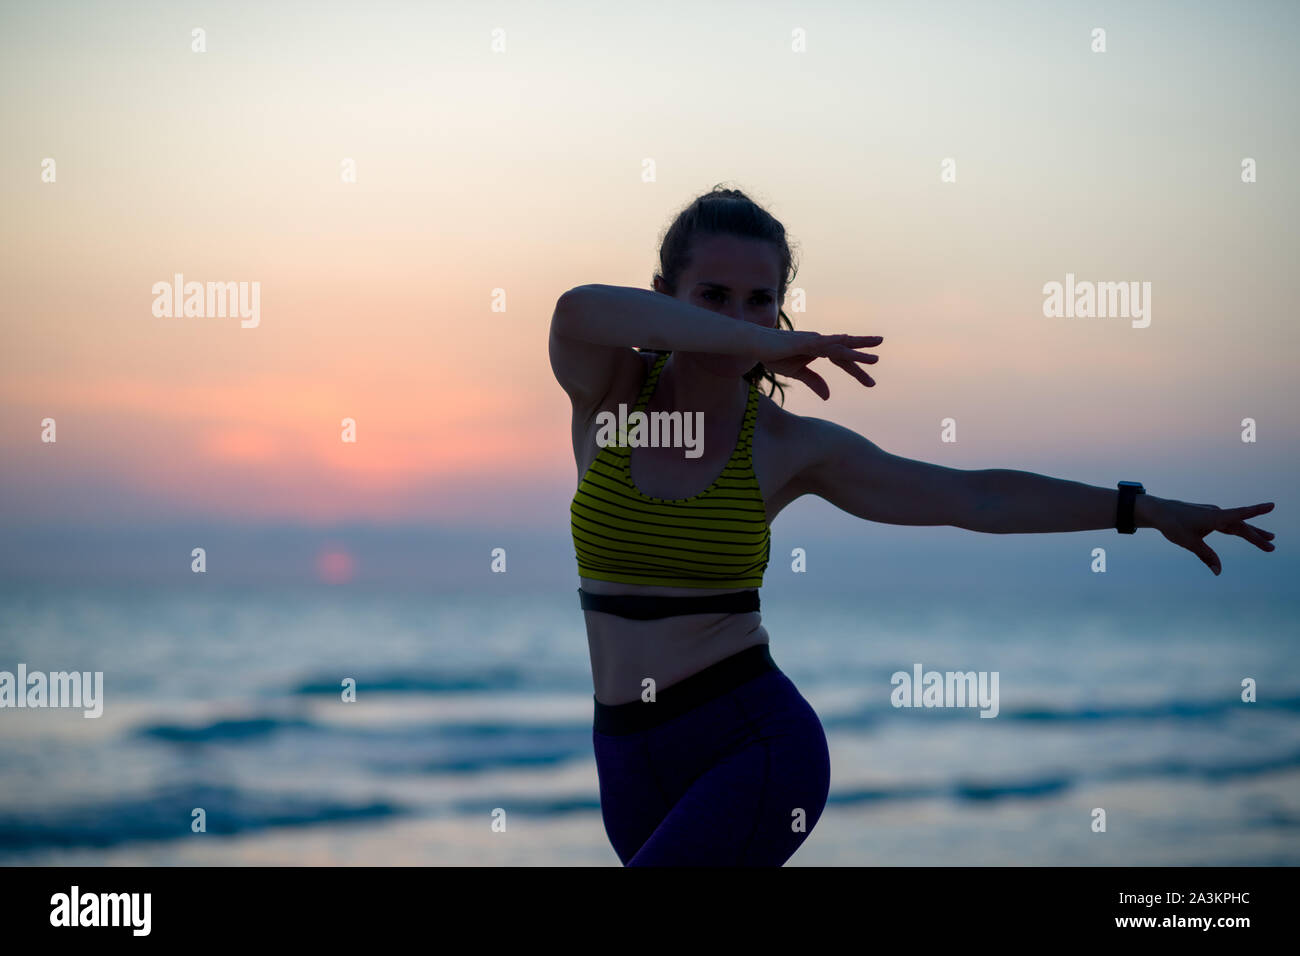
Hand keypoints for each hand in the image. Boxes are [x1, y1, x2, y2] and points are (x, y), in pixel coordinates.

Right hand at [755, 330, 882, 399]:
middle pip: (846, 351)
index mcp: (820, 350)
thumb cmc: (774, 355)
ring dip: (858, 352)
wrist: (755, 345)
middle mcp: (820, 343)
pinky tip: (848, 342)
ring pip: (840, 347)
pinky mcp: (804, 341)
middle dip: (864, 357)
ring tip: (874, 359)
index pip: (843, 361)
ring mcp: (813, 341)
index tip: (871, 383)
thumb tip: (829, 396)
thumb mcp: (797, 373)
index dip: (857, 372)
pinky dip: (836, 343)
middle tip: (880, 361)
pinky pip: (823, 343)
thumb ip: (814, 382)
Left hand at [1145, 498, 1275, 574]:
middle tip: (1272, 547)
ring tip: (1268, 539)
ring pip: (1236, 524)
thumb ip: (1206, 556)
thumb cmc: (1173, 525)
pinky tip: (1245, 533)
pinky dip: (1238, 529)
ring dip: (1251, 532)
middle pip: (1241, 525)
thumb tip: (1218, 572)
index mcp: (1214, 517)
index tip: (1272, 505)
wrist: (1159, 512)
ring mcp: (1214, 513)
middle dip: (1257, 536)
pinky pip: (1228, 523)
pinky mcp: (1209, 516)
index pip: (1239, 514)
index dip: (1256, 510)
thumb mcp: (1190, 543)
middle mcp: (1217, 513)